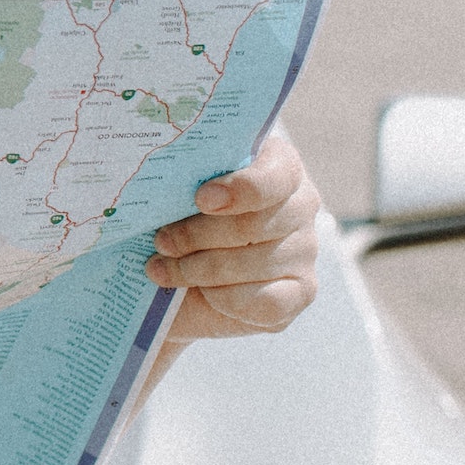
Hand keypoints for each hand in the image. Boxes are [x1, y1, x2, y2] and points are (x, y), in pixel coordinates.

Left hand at [144, 128, 319, 342]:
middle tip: (160, 241)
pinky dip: (224, 299)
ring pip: (251, 265)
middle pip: (251, 225)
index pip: (274, 175)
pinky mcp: (301, 290)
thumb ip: (184, 175)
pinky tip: (200, 292)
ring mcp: (304, 248)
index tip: (201, 199)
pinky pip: (266, 302)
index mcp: (277, 163)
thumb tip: (165, 181)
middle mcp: (300, 203)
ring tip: (162, 268)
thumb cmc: (180, 212)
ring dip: (197, 269)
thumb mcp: (179, 185)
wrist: (185, 267)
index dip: (240, 190)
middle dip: (196, 236)